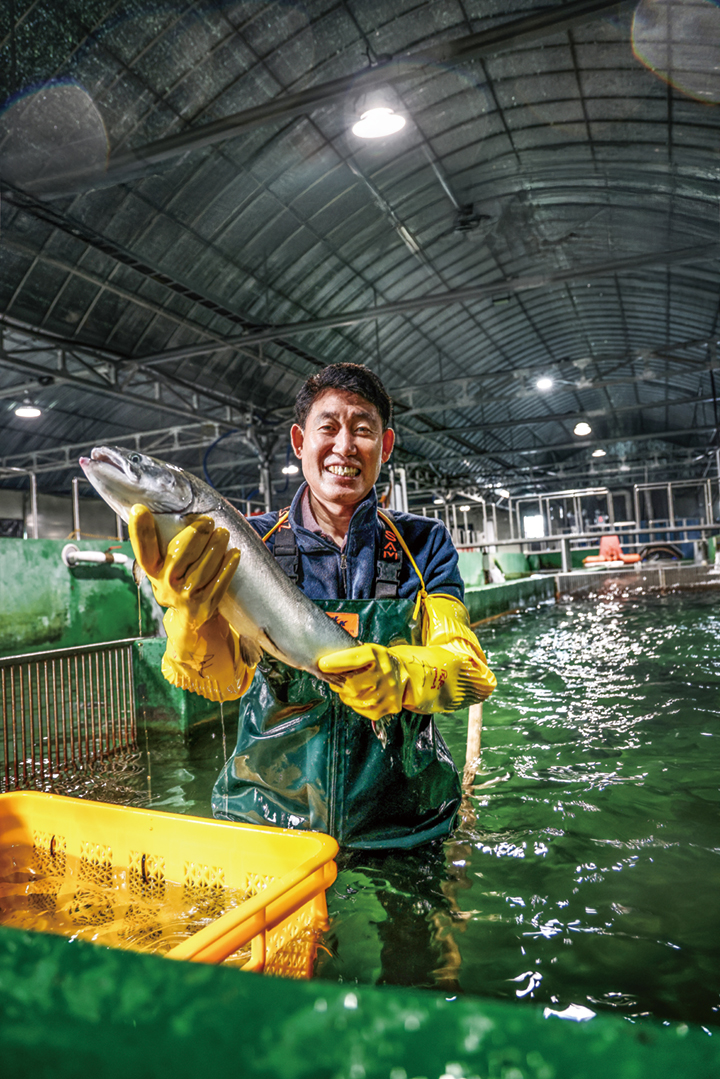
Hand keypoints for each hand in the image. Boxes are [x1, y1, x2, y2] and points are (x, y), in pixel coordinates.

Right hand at [129, 505, 238, 626]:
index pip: (143, 549)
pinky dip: (228, 566)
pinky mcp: (205, 605)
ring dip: (216, 546)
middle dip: (197, 534)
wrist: (187, 618)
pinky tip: (234, 553)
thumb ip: (164, 544)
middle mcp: (166, 583)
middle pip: (182, 553)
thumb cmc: (177, 578)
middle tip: (208, 520)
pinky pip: (219, 582)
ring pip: (204, 567)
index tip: (139, 510)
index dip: (140, 530)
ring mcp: (186, 596)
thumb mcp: (164, 565)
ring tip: (224, 532)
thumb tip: (176, 507)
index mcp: (153, 570)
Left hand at [318, 643, 407, 720]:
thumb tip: (324, 663)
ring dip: (345, 694)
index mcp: (377, 655)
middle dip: (338, 683)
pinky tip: (360, 695)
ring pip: (352, 699)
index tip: (322, 665)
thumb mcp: (368, 650)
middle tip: (336, 679)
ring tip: (350, 687)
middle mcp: (385, 674)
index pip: (353, 659)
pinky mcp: (387, 707)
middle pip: (350, 684)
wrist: (404, 675)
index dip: (335, 663)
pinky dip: (354, 703)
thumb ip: (349, 654)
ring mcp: (387, 693)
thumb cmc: (379, 661)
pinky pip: (360, 709)